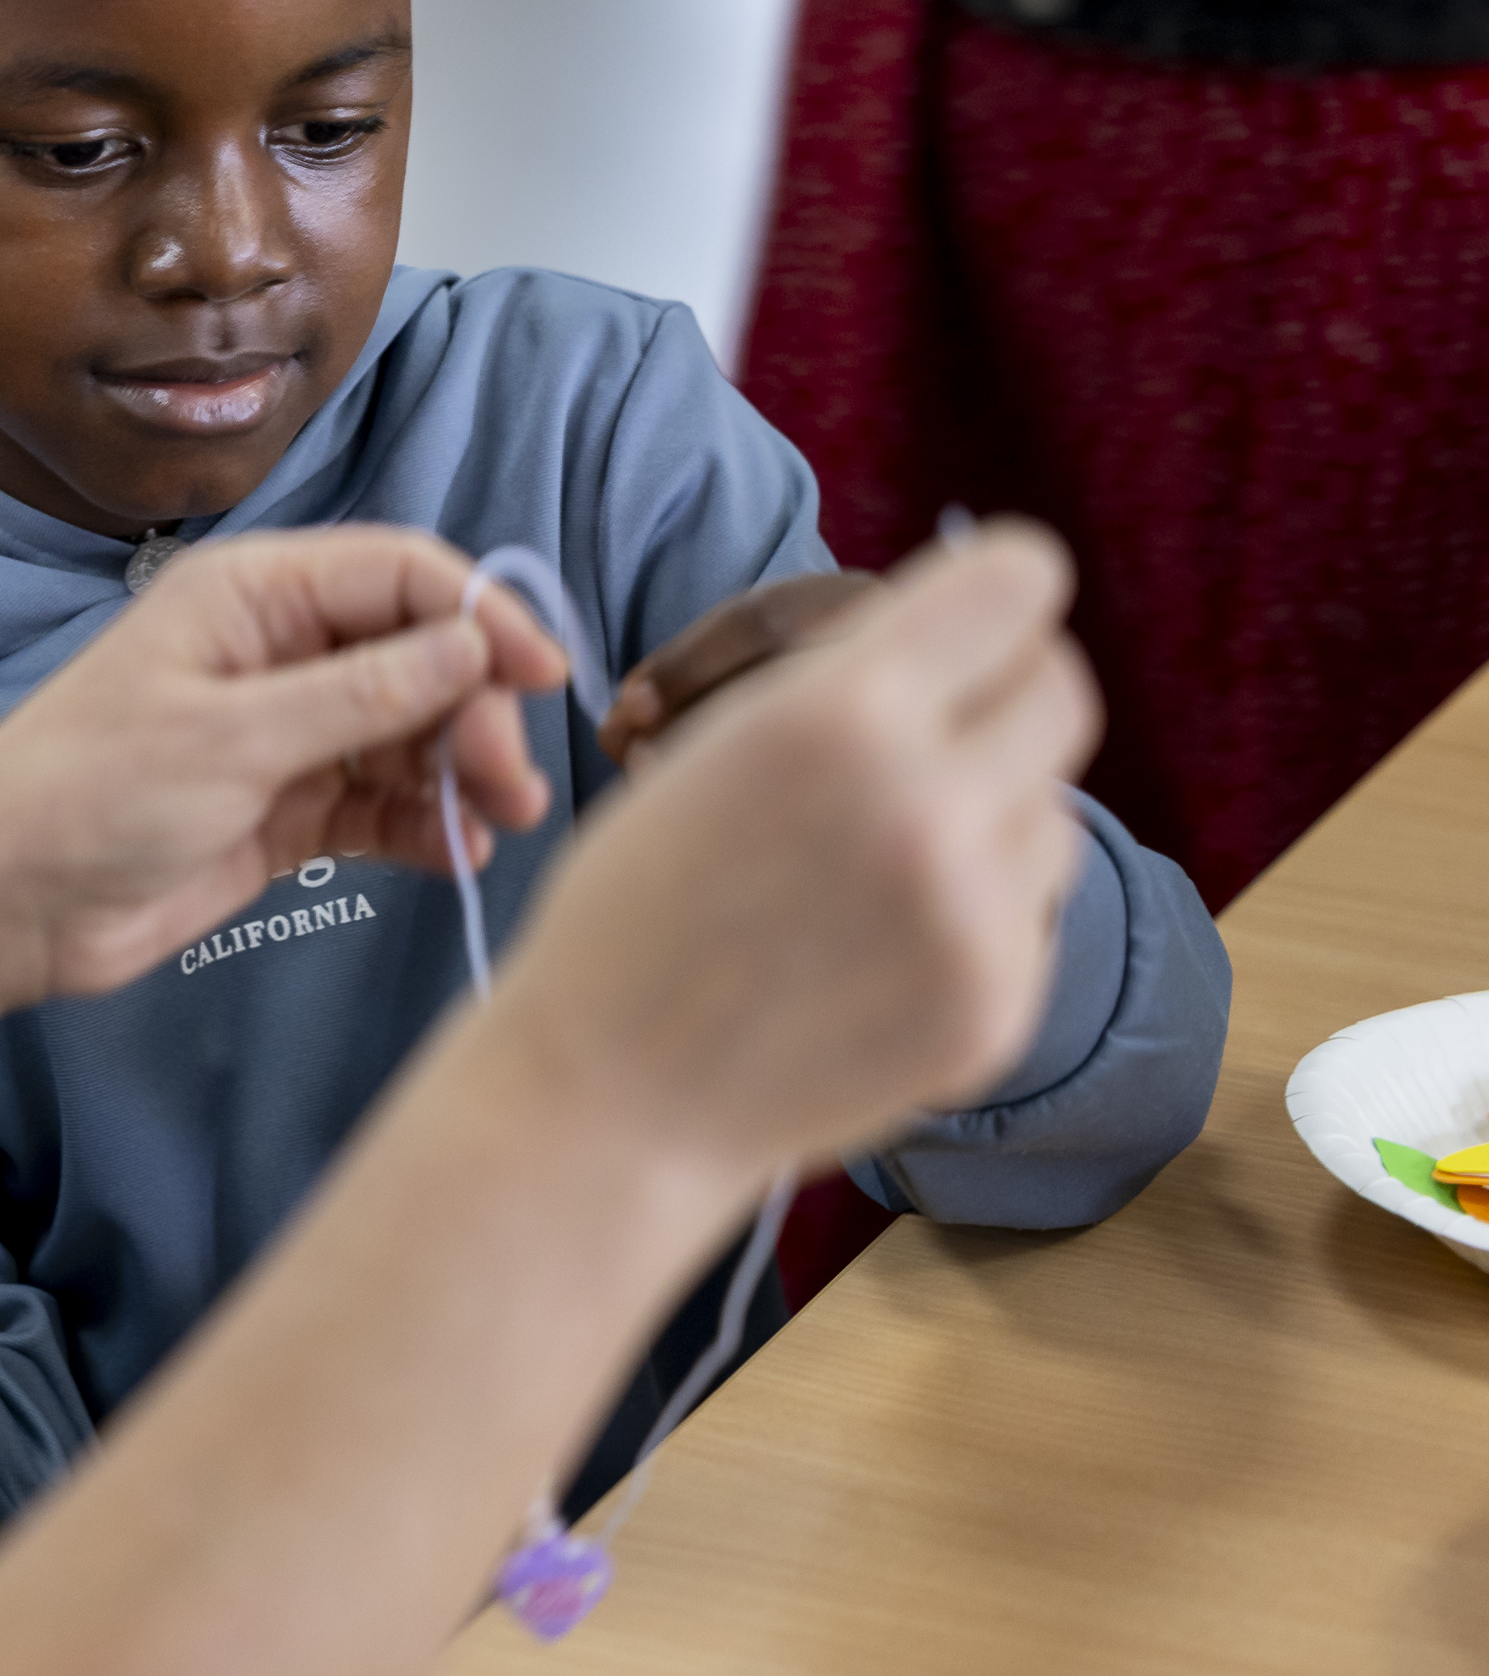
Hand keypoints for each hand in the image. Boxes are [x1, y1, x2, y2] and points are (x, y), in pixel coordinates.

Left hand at [0, 526, 571, 1000]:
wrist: (7, 902)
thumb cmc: (90, 794)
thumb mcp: (234, 738)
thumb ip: (362, 695)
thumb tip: (474, 644)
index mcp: (253, 596)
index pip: (401, 575)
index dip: (483, 616)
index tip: (545, 679)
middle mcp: (277, 650)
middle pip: (422, 655)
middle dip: (477, 710)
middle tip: (510, 782)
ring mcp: (285, 732)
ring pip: (412, 732)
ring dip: (463, 771)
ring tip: (498, 823)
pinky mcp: (287, 807)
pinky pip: (382, 800)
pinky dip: (426, 822)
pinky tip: (459, 853)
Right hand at [494, 522, 1098, 1183]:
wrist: (615, 1093)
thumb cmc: (639, 904)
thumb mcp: (717, 744)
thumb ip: (852, 683)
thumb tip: (984, 633)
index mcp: (839, 713)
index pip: (1018, 582)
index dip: (992, 592)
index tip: (969, 617)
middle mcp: (927, 803)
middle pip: (1061, 688)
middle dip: (1007, 694)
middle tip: (948, 726)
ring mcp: (977, 917)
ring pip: (1053, 810)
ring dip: (991, 814)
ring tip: (883, 862)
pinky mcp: (1002, 1008)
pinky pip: (1031, 911)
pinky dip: (975, 913)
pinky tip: (878, 947)